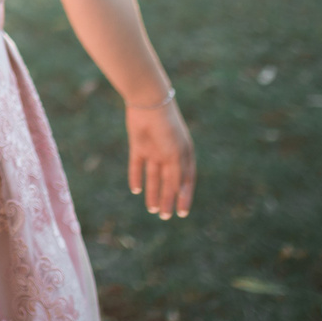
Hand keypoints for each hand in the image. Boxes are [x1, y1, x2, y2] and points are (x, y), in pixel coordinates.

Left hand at [126, 101, 194, 219]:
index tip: (182, 214)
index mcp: (184, 155)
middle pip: (168, 182)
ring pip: (153, 176)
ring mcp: (153, 150)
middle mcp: (169, 154)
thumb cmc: (168, 129)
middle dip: (167, 199)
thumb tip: (178, 196)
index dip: (184, 197)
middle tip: (164, 216)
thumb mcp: (176, 155)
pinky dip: (136, 177)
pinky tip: (135, 190)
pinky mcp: (138, 146)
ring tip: (151, 209)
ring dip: (153, 192)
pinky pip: (137, 165)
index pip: (185, 181)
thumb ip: (176, 175)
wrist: (149, 104)